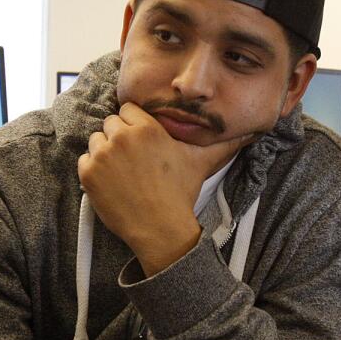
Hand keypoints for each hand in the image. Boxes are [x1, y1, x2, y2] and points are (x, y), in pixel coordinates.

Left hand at [77, 102, 250, 274]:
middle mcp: (122, 136)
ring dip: (105, 154)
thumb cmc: (180, 194)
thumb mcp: (203, 162)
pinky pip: (84, 160)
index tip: (142, 145)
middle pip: (111, 124)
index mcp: (146, 127)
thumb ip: (226, 143)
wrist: (160, 229)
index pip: (128, 110)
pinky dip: (94, 172)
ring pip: (96, 141)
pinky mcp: (88, 173)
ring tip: (124, 175)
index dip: (135, 127)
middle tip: (134, 163)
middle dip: (119, 139)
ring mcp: (102, 154)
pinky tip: (113, 185)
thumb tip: (256, 132)